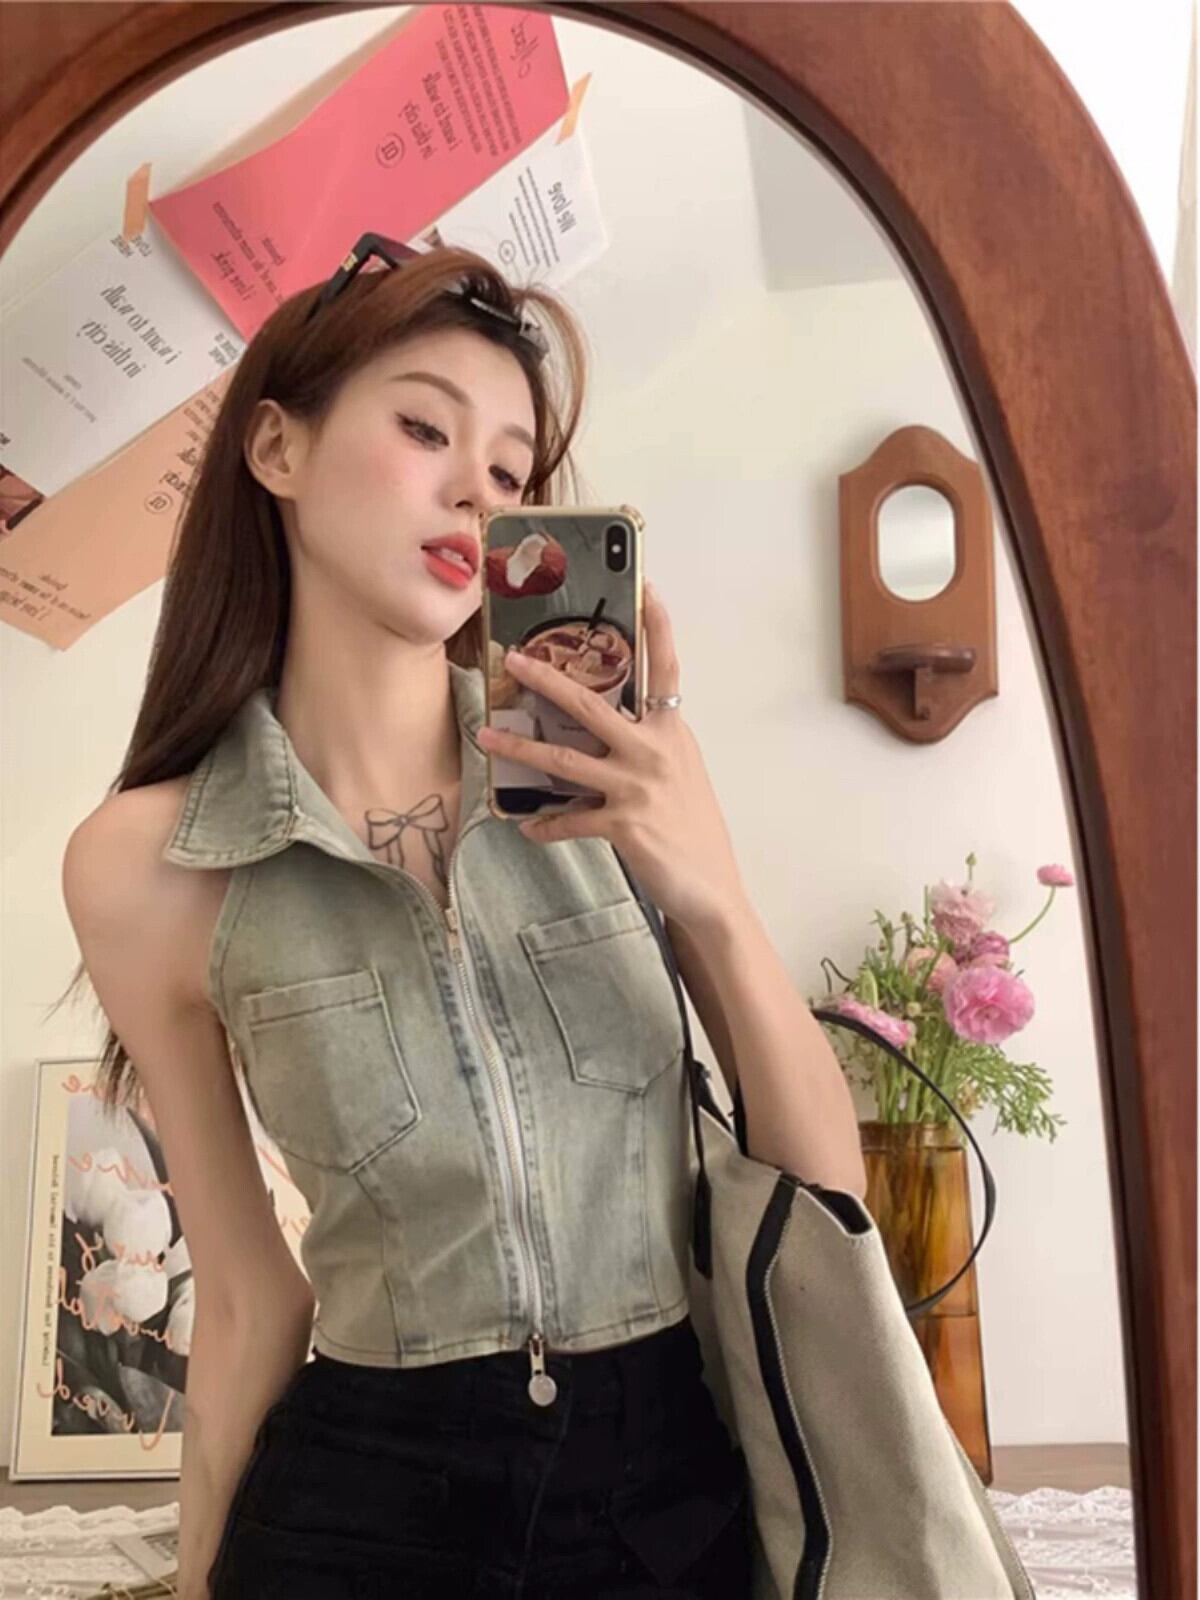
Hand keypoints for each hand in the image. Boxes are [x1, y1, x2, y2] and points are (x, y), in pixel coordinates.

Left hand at [475, 582, 746, 933]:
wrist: (711, 887)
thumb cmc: (693, 827)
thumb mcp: (680, 771)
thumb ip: (651, 741)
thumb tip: (612, 724)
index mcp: (673, 729)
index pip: (665, 666)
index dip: (657, 624)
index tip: (646, 583)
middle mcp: (655, 750)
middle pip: (591, 704)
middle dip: (547, 679)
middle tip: (514, 659)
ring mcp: (637, 787)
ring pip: (565, 760)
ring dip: (520, 750)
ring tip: (486, 740)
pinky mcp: (623, 825)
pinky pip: (570, 820)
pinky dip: (546, 826)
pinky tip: (527, 828)